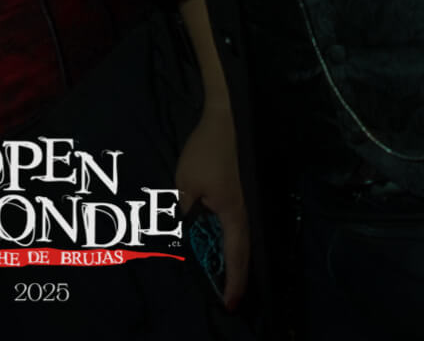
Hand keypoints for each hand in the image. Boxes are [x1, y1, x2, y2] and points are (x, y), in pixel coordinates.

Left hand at [176, 106, 249, 309]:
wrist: (225, 120)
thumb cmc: (207, 152)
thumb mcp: (186, 183)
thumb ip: (183, 210)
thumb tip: (179, 231)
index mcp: (233, 215)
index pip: (236, 257)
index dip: (233, 282)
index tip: (228, 304)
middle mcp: (243, 213)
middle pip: (242, 253)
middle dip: (236, 277)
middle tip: (228, 297)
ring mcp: (244, 202)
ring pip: (241, 239)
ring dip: (234, 259)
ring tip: (223, 276)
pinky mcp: (239, 192)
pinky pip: (237, 225)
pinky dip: (231, 240)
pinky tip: (219, 241)